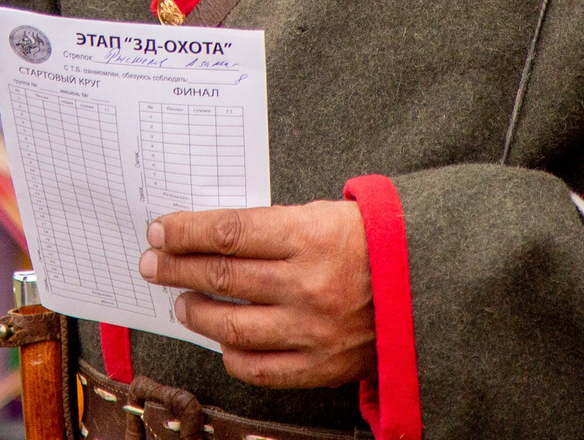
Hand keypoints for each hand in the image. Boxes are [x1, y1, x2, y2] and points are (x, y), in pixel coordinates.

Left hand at [139, 201, 373, 387]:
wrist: (431, 285)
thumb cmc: (372, 242)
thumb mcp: (325, 214)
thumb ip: (271, 227)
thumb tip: (207, 235)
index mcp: (312, 236)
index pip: (229, 232)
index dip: (185, 232)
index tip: (160, 231)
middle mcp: (310, 285)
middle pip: (222, 277)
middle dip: (177, 268)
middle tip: (152, 263)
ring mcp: (315, 331)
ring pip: (233, 327)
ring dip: (196, 312)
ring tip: (181, 301)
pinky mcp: (322, 367)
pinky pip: (260, 369)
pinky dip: (233, 354)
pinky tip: (222, 339)